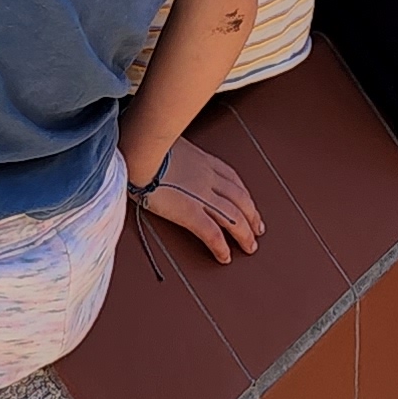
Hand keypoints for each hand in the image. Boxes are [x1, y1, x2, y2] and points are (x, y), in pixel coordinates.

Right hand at [133, 135, 265, 264]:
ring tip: (249, 247)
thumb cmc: (145, 143)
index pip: (231, 178)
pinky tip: (225, 257)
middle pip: (239, 199)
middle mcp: (207, 177)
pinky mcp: (189, 212)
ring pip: (233, 217)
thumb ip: (174, 151)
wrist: (140, 148)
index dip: (244, 194)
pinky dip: (221, 247)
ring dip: (245, 234)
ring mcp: (201, 195)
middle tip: (257, 230)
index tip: (249, 204)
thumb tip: (166, 153)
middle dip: (252, 216)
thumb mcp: (167, 141)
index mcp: (202, 160)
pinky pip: (212, 233)